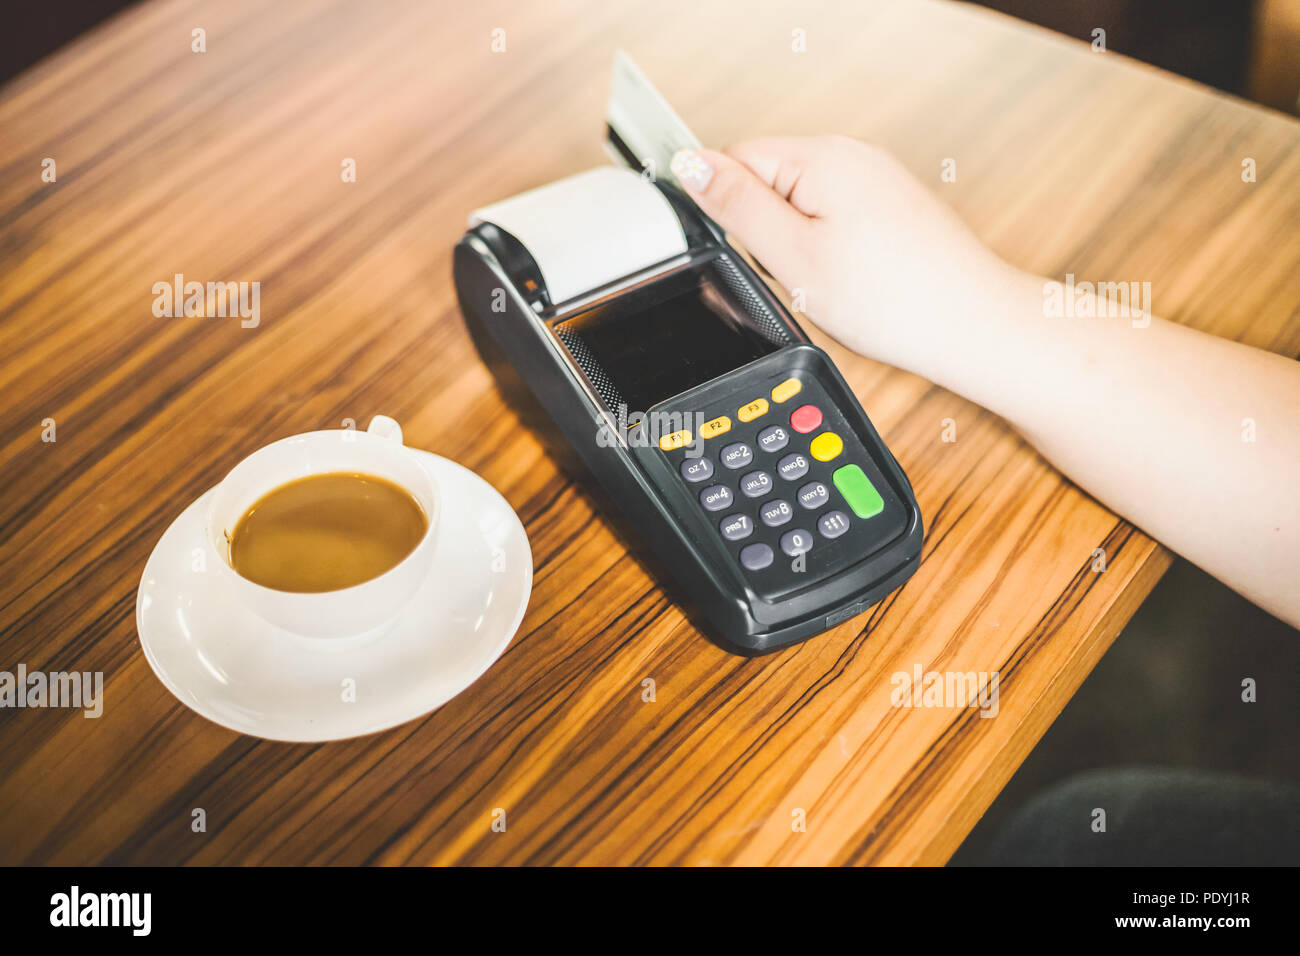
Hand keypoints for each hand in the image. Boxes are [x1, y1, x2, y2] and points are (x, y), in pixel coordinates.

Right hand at [671, 135, 1022, 379]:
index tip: (754, 253)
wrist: (971, 327)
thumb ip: (736, 205)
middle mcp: (853, 156)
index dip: (729, 213)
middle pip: (768, 184)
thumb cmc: (893, 300)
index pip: (735, 159)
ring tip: (831, 283)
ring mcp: (876, 180)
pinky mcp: (891, 208)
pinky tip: (853, 283)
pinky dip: (830, 254)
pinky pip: (833, 223)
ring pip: (800, 208)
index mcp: (823, 156)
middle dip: (766, 235)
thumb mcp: (791, 256)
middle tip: (798, 275)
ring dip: (798, 249)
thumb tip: (690, 164)